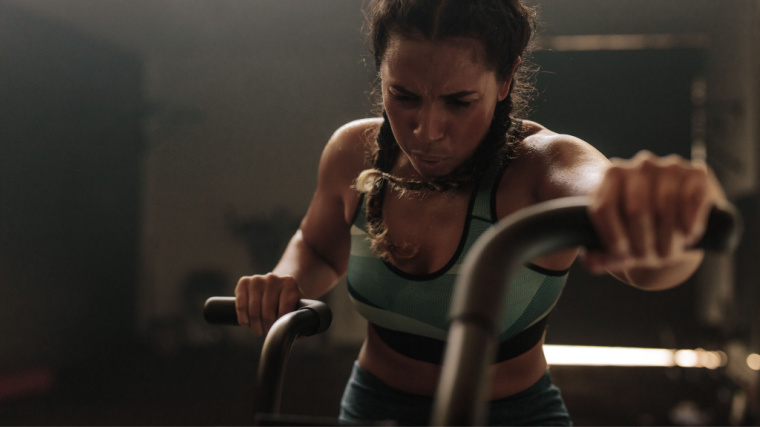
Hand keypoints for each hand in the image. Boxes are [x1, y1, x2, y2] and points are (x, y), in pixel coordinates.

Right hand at [235, 273, 302, 334]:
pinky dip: (243, 318)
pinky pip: (241, 306)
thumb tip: (292, 334)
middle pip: (267, 313)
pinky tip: (247, 323)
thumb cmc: (287, 302)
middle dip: (266, 327)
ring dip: (255, 325)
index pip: (284, 311)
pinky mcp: (244, 282)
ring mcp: (257, 279)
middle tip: (267, 331)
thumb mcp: (297, 307)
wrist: (275, 286)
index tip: (279, 329)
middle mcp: (273, 278)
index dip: (280, 325)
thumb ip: (298, 320)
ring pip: (253, 311)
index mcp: (289, 283)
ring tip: (258, 329)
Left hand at [584, 150, 720, 273]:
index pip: (603, 206)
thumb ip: (603, 254)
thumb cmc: (643, 230)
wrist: (681, 214)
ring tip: (667, 252)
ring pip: (664, 207)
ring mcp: (669, 166)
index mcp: (612, 176)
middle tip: (648, 258)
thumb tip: (591, 263)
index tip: (620, 254)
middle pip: (635, 210)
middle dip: (642, 242)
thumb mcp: (623, 243)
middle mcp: (639, 165)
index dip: (611, 235)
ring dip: (667, 237)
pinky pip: (691, 200)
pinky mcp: (696, 173)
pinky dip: (689, 223)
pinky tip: (686, 235)